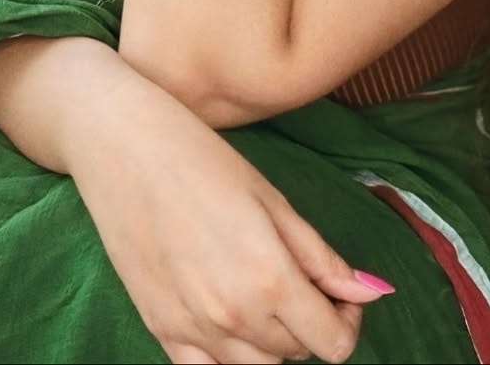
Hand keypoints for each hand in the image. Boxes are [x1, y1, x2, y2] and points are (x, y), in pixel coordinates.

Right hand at [70, 84, 390, 363]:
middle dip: (310, 323)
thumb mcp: (270, 199)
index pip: (332, 343)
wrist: (121, 145)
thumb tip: (368, 292)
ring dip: (272, 341)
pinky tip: (230, 319)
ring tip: (263, 292)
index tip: (340, 294)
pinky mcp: (159, 328)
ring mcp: (192, 328)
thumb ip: (319, 256)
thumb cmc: (199, 158)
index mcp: (269, 279)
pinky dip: (229, 358)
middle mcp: (233, 315)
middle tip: (300, 279)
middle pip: (296, 355)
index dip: (347, 320)